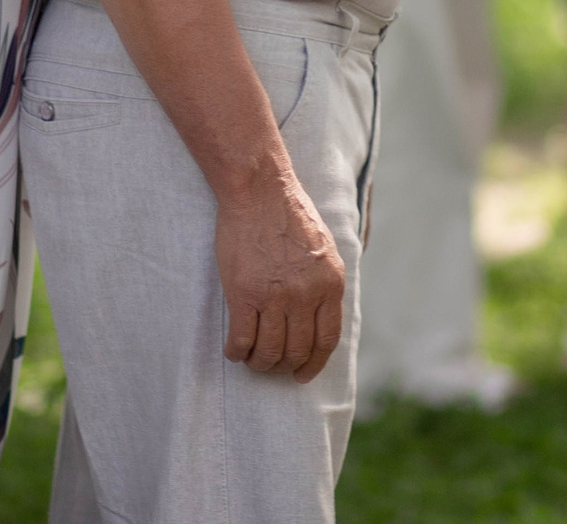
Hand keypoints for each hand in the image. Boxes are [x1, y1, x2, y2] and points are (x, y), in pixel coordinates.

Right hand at [215, 172, 346, 382]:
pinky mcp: (244, 294)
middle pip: (297, 350)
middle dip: (285, 366)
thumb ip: (326, 281)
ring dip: (260, 363)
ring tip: (253, 360)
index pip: (326, 340)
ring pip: (270, 351)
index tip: (303, 375)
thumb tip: (324, 315)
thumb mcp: (324, 247)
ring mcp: (275, 296)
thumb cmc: (289, 214)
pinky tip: (235, 350)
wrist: (259, 191)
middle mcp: (306, 295)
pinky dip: (238, 352)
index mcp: (330, 284)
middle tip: (273, 366)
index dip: (314, 363)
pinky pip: (242, 339)